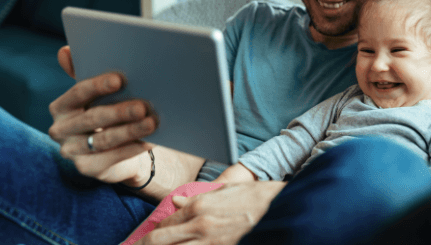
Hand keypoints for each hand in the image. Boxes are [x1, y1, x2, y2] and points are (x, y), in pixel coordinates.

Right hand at [48, 46, 158, 187]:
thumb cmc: (105, 111)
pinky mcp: (87, 169)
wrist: (112, 148)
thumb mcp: (96, 93)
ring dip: (130, 131)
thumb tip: (65, 50)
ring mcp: (71, 151)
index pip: (78, 93)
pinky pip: (113, 157)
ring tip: (152, 123)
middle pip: (93, 118)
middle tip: (143, 105)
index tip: (120, 79)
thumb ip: (82, 72)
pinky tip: (151, 140)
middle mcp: (60, 129)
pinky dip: (134, 148)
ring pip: (104, 139)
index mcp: (60, 106)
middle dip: (120, 111)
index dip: (98, 85)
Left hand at [138, 181, 286, 244]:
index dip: (152, 235)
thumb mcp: (227, 191)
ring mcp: (209, 244)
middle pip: (159, 242)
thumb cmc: (257, 199)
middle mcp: (199, 226)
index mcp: (200, 206)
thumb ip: (198, 198)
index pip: (166, 224)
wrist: (284, 211)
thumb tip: (176, 202)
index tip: (145, 241)